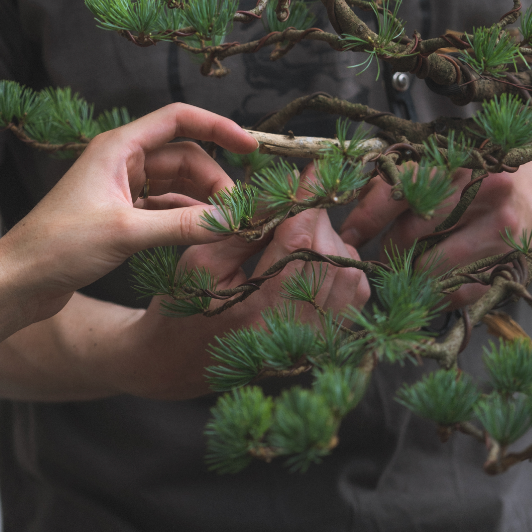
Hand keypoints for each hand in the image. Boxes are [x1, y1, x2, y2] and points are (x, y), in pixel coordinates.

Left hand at [0, 104, 255, 338]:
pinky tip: (201, 235)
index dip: (218, 127)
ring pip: (176, 184)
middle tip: (236, 212)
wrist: (18, 282)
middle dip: (213, 179)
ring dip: (201, 201)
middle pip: (183, 156)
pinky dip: (184, 218)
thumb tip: (230, 220)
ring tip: (225, 225)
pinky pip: (163, 208)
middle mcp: (120, 161)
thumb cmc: (57, 247)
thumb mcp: (125, 234)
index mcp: (118, 148)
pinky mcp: (119, 215)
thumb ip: (181, 226)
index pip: (179, 119)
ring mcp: (120, 188)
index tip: (252, 146)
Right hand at [106, 177, 370, 399]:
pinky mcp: (323, 343)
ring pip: (349, 271)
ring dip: (329, 242)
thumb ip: (245, 226)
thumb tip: (285, 190)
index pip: (300, 241)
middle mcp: (293, 330)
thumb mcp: (201, 258)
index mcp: (256, 308)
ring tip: (297, 237)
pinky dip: (340, 267)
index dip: (308, 199)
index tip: (313, 170)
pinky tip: (313, 260)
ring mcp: (312, 341)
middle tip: (291, 208)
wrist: (178, 361)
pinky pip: (353, 294)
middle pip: (330, 253)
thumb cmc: (183, 306)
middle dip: (315, 220)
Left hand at [339, 158, 531, 306]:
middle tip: (383, 255)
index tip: (347, 234)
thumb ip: (406, 179)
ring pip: (431, 269)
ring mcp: (502, 230)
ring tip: (411, 270)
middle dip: (389, 250)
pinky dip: (441, 293)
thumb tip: (357, 203)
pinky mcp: (513, 262)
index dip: (366, 216)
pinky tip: (441, 282)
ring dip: (412, 276)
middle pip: (410, 235)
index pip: (400, 190)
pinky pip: (458, 291)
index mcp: (461, 160)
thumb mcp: (448, 163)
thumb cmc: (489, 173)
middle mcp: (484, 191)